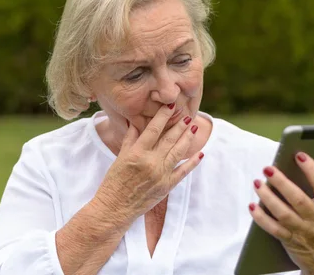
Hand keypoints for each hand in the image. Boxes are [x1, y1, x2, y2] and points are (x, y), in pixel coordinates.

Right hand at [91, 104, 202, 227]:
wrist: (115, 208)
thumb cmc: (113, 182)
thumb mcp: (120, 157)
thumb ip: (130, 139)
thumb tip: (135, 122)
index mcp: (137, 153)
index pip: (153, 129)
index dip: (164, 116)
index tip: (171, 106)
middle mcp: (150, 162)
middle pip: (169, 139)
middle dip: (180, 125)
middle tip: (188, 115)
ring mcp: (161, 175)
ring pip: (178, 152)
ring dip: (187, 138)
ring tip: (194, 128)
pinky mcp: (167, 186)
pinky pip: (183, 171)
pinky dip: (192, 162)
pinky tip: (200, 153)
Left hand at [249, 153, 313, 274]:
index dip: (313, 170)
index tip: (299, 155)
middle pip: (298, 199)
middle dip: (282, 182)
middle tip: (268, 167)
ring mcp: (303, 231)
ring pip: (283, 213)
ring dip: (267, 198)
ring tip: (257, 182)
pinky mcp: (290, 241)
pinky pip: (273, 229)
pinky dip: (261, 218)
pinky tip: (252, 205)